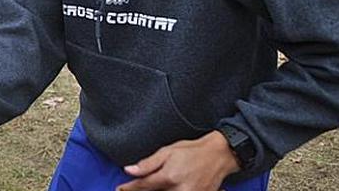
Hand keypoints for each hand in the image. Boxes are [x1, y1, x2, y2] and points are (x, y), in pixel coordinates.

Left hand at [117, 131, 239, 190]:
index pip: (143, 186)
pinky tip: (167, 188)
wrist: (218, 156)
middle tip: (133, 188)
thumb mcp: (167, 152)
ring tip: (152, 186)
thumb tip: (129, 170)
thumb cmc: (191, 151)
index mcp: (169, 177)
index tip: (120, 189)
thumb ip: (148, 163)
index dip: (129, 189)